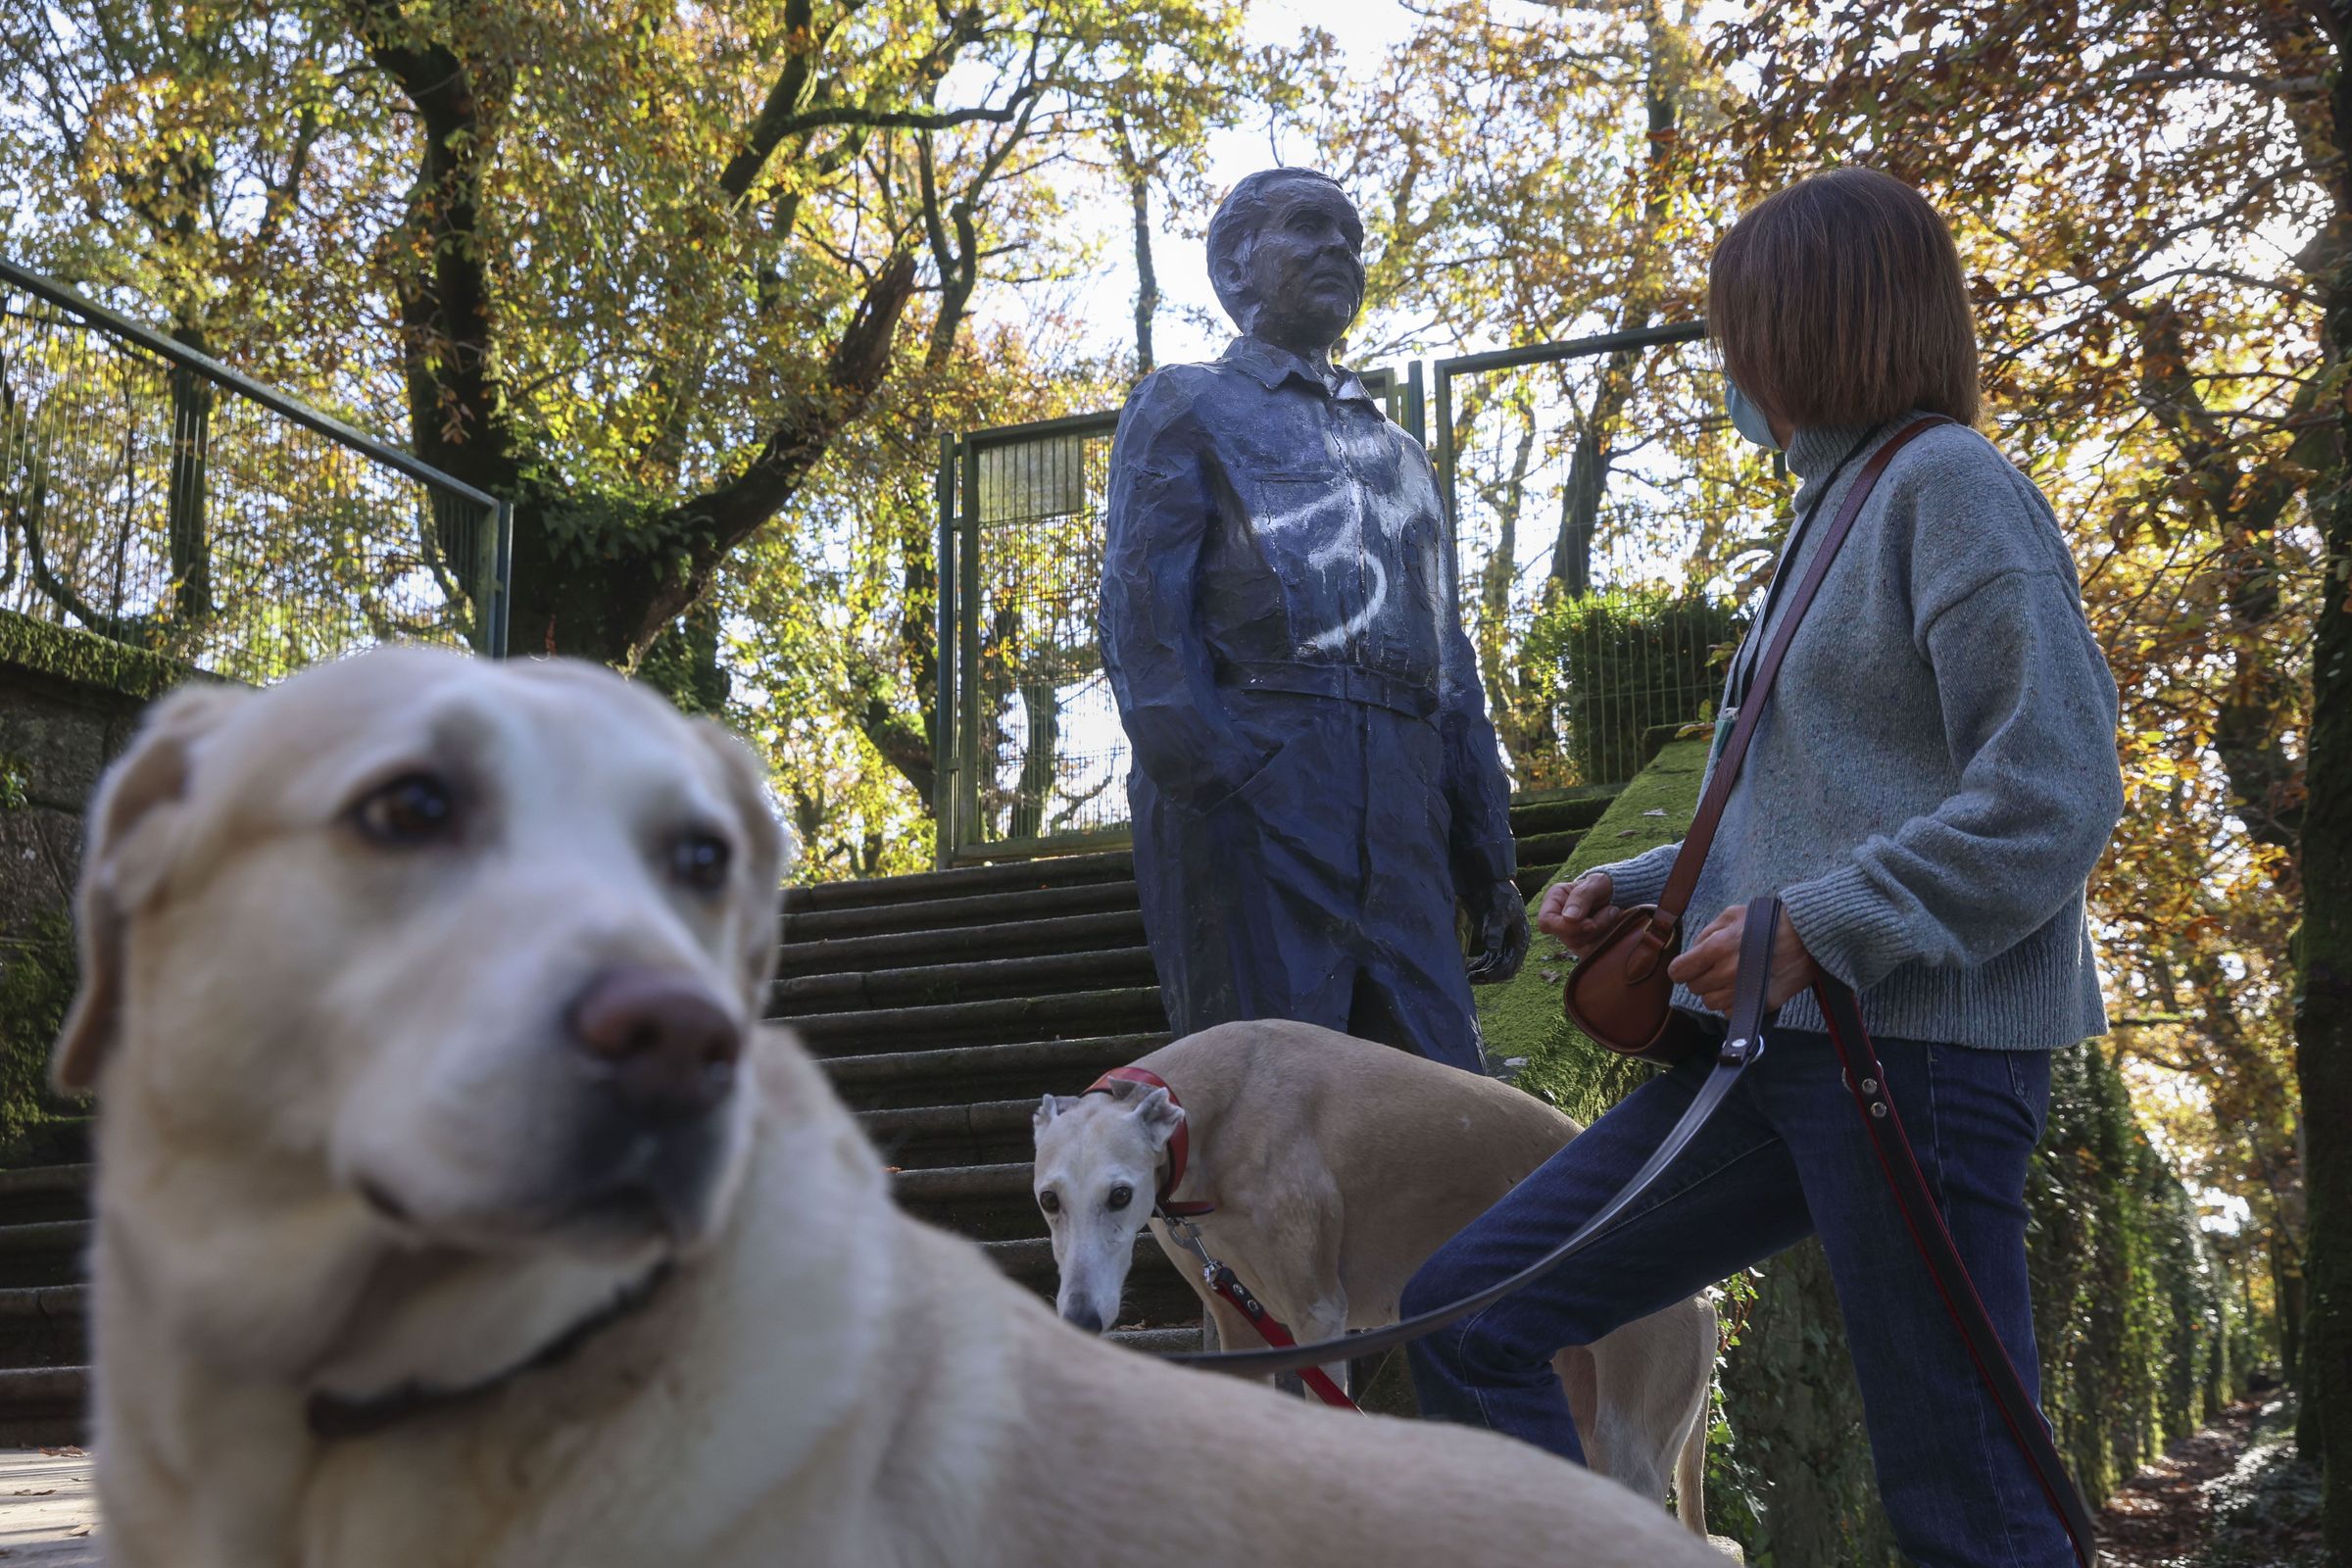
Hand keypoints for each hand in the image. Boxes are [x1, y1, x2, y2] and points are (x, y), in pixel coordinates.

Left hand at [1465, 880, 1530, 985]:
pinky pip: (1488, 958)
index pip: (1514, 963)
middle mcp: (1514, 942)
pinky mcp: (1493, 939)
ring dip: (1483, 972)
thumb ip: (1495, 929)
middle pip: (1505, 967)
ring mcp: (1503, 941)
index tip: (1485, 976)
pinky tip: (1468, 970)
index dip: (1500, 972)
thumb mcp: (1498, 910)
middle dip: (1489, 975)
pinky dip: (1479, 965)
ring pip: (1495, 965)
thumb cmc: (1498, 893)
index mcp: (1521, 937)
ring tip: (1467, 976)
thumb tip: (1492, 949)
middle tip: (1472, 978)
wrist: (1489, 880)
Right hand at [1537, 872, 1617, 957]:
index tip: (1589, 923)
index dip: (1564, 926)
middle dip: (1593, 926)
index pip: (1545, 922)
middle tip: (1610, 909)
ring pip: (1581, 946)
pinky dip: (1606, 938)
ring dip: (1602, 930)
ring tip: (1612, 912)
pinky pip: (1592, 950)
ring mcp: (1570, 935)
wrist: (1615, 893)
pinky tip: (1612, 923)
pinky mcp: (1583, 945)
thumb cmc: (1601, 884)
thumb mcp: (1595, 883)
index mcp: (1554, 901)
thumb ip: (1581, 897)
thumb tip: (1568, 918)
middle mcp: (1558, 920)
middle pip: (1567, 937)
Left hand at [1666, 903, 1820, 1012]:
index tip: (1686, 967)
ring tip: (1729, 978)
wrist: (1809, 937)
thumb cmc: (1770, 921)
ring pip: (1710, 1003)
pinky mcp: (1760, 1004)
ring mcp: (1744, 991)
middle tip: (1713, 968)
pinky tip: (1742, 988)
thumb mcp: (1733, 915)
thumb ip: (1707, 932)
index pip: (1679, 971)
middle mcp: (1728, 972)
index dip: (1681, 968)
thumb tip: (1691, 953)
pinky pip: (1731, 1012)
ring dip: (1715, 992)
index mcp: (1718, 947)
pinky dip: (1732, 1003)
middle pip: (1695, 988)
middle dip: (1699, 978)